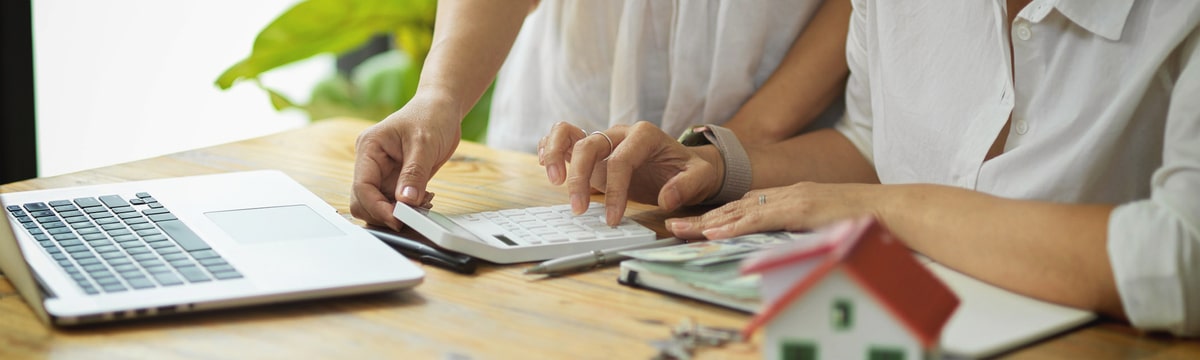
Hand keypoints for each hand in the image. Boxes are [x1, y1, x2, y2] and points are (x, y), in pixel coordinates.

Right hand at [350, 96, 460, 230]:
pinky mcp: (395, 180)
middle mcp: (371, 162)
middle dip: (384, 212)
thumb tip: (405, 201)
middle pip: (363, 201)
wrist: (442, 109)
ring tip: (423, 203)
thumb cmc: (430, 116)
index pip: (362, 186)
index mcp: (369, 148)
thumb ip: (414, 174)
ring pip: (378, 206)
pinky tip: (424, 199)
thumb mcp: (424, 144)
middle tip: (411, 216)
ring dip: (398, 212)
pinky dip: (408, 208)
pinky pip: (394, 203)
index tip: (397, 219)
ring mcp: (382, 173)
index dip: (377, 207)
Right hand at [539, 121, 722, 225]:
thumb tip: (666, 200)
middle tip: (578, 210)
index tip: (613, 219)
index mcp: (644, 135)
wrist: (684, 164)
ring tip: (555, 181)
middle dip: (579, 178)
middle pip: (589, 146)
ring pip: (568, 133)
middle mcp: (619, 134)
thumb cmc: (689, 170)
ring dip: (556, 154)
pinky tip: (548, 169)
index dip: (614, 190)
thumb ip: (686, 186)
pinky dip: (551, 149)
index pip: (620, 160)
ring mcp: (603, 140)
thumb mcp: (701, 177)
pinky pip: (564, 140)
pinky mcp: (592, 152)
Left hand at [665, 182, 881, 239]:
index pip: (746, 205)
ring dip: (707, 221)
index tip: (693, 223)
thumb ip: (802, 229)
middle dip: (701, 216)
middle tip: (671, 225)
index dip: (717, 214)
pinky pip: (762, 219)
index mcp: (792, 197)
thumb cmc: (864, 222)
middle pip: (736, 205)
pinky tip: (715, 231)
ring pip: (741, 210)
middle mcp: (788, 193)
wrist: (894, 210)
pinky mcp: (803, 208)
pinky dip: (735, 225)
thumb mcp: (824, 224)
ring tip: (679, 229)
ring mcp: (795, 198)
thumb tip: (784, 245)